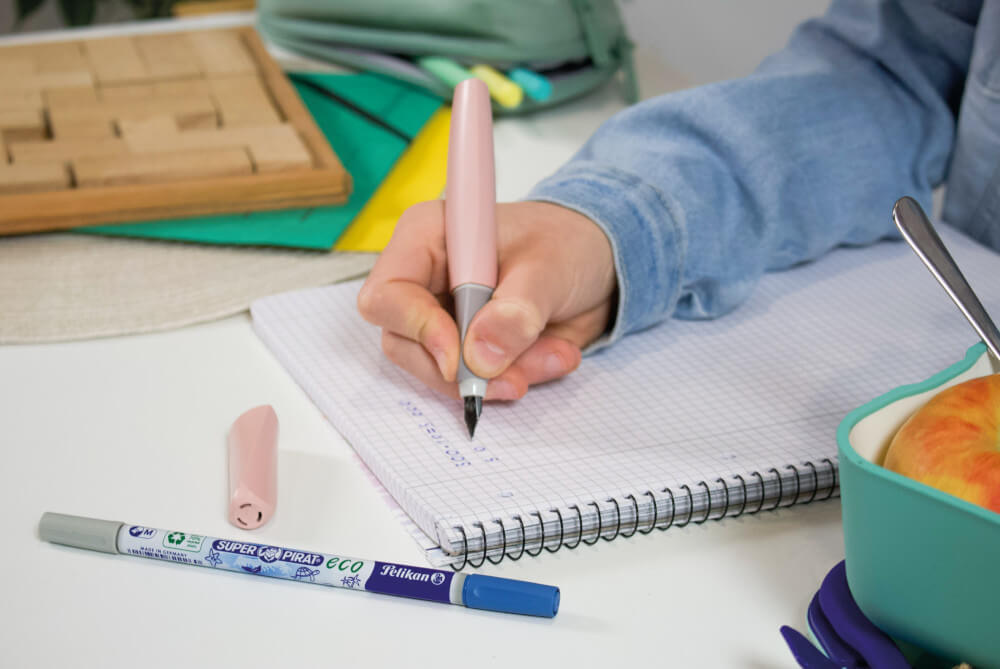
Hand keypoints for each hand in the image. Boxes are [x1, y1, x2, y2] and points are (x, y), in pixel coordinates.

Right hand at [358, 200, 616, 399]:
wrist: (599, 263)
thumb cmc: (565, 242)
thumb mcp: (550, 268)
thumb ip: (516, 310)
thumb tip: (480, 355)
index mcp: (426, 239)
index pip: (387, 294)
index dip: (416, 329)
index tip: (459, 358)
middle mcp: (423, 280)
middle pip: (404, 343)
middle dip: (463, 369)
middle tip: (518, 376)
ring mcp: (441, 317)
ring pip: (439, 371)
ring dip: (499, 378)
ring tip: (555, 355)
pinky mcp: (465, 347)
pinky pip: (472, 381)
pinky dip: (514, 379)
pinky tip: (553, 356)